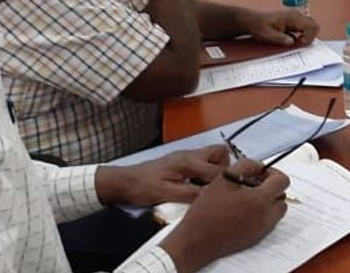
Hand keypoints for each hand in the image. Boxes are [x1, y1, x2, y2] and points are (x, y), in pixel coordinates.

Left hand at [96, 145, 229, 205]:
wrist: (124, 182)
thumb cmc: (142, 187)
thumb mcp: (167, 194)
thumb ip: (192, 194)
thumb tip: (212, 195)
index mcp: (188, 162)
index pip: (217, 170)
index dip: (222, 182)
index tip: (223, 193)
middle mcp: (189, 155)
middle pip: (220, 152)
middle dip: (225, 168)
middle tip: (219, 185)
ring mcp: (185, 156)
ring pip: (212, 155)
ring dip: (216, 169)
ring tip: (208, 186)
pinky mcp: (181, 160)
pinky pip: (202, 161)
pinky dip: (205, 171)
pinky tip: (197, 185)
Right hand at [159, 159, 289, 272]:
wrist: (196, 241)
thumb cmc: (207, 211)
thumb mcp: (224, 179)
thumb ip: (246, 166)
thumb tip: (258, 166)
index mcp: (261, 200)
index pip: (282, 181)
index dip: (273, 173)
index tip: (260, 173)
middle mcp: (266, 216)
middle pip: (282, 197)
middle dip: (272, 188)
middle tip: (254, 185)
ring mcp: (262, 230)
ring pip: (276, 211)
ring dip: (268, 202)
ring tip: (247, 198)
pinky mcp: (255, 239)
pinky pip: (268, 223)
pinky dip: (261, 214)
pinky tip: (242, 211)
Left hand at [244, 10, 319, 46]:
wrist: (253, 21)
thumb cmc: (260, 27)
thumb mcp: (268, 35)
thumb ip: (281, 39)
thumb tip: (292, 42)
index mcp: (292, 18)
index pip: (311, 26)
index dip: (309, 37)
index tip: (299, 43)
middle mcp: (296, 15)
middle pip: (314, 25)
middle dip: (311, 36)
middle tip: (300, 43)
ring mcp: (295, 16)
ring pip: (311, 25)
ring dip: (307, 35)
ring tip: (297, 42)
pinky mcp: (293, 20)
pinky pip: (305, 26)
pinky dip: (303, 34)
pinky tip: (294, 38)